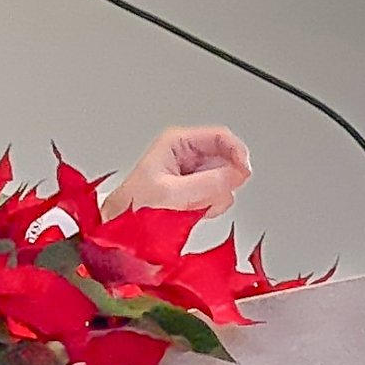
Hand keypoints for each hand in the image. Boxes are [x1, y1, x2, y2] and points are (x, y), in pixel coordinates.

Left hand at [107, 125, 251, 216]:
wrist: (120, 228)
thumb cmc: (132, 205)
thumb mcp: (170, 193)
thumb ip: (206, 184)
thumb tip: (235, 175)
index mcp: (176, 142)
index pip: (220, 137)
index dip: (237, 152)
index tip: (244, 171)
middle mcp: (185, 154)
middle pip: (226, 159)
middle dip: (223, 180)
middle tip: (211, 195)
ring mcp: (191, 172)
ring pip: (223, 179)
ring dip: (214, 196)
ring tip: (193, 205)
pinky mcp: (194, 190)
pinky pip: (217, 195)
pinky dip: (210, 205)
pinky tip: (193, 211)